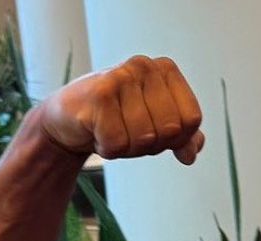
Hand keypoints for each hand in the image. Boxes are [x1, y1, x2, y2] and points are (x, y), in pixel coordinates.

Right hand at [38, 55, 204, 164]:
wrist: (69, 119)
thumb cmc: (118, 119)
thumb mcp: (157, 126)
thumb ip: (184, 137)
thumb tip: (191, 154)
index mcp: (166, 69)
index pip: (192, 119)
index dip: (176, 138)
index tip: (154, 130)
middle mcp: (145, 66)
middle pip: (171, 130)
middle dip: (151, 144)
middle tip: (129, 131)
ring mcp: (120, 77)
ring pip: (145, 138)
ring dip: (128, 148)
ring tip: (112, 130)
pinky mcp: (98, 95)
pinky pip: (118, 143)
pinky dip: (108, 148)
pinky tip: (96, 131)